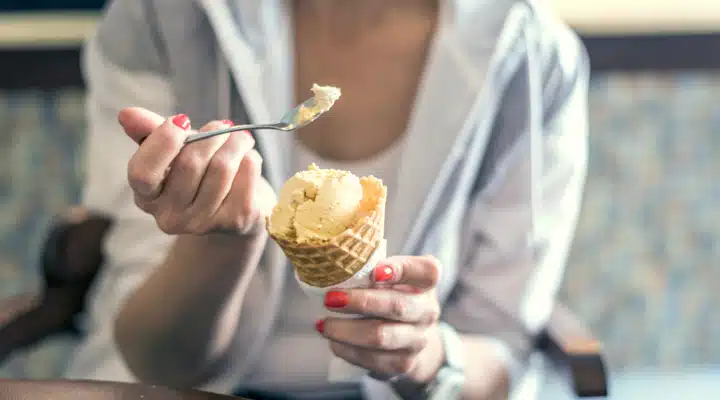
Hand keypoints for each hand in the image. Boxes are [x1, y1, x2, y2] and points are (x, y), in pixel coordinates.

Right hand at [121, 107, 275, 235]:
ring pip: (221, 167)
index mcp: (147, 196)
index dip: (162, 142)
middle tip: (224, 125)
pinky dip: (251, 158)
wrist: (239, 205)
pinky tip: (249, 158)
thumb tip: (127, 114)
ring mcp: (203, 223)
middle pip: (189, 163)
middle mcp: (170, 216)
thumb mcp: (174, 150)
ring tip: (241, 138)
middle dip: (211, 135)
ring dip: (236, 142)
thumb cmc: (202, 172)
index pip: (142, 173)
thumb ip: (150, 132)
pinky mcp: (236, 222)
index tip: (182, 120)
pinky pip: (246, 175)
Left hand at [317, 256, 445, 386]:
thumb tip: (335, 267)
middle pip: (397, 306)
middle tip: (330, 298)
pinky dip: (347, 349)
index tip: (374, 271)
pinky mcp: (404, 364)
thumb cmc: (393, 296)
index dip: (401, 270)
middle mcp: (427, 311)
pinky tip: (333, 341)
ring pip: (380, 336)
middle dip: (360, 302)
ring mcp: (418, 340)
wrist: (412, 338)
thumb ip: (374, 269)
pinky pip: (371, 359)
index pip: (426, 272)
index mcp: (426, 282)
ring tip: (323, 324)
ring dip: (346, 330)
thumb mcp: (393, 277)